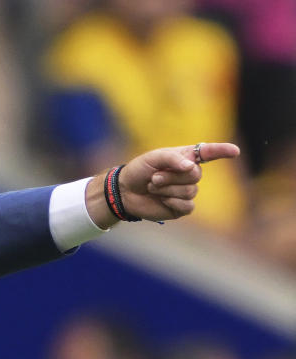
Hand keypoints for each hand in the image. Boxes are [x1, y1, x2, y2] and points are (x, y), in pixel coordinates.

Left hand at [84, 142, 240, 227]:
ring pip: (190, 191)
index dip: (222, 151)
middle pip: (196, 175)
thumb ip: (172, 158)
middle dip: (172, 177)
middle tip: (154, 178)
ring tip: (153, 187)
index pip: (209, 153)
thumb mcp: (153, 158)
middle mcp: (189, 174)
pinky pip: (187, 205)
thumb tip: (191, 166)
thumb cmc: (139, 171)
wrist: (125, 192)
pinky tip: (161, 200)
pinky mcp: (182, 208)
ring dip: (168, 189)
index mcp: (185, 158)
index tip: (234, 151)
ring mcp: (187, 191)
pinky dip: (172, 202)